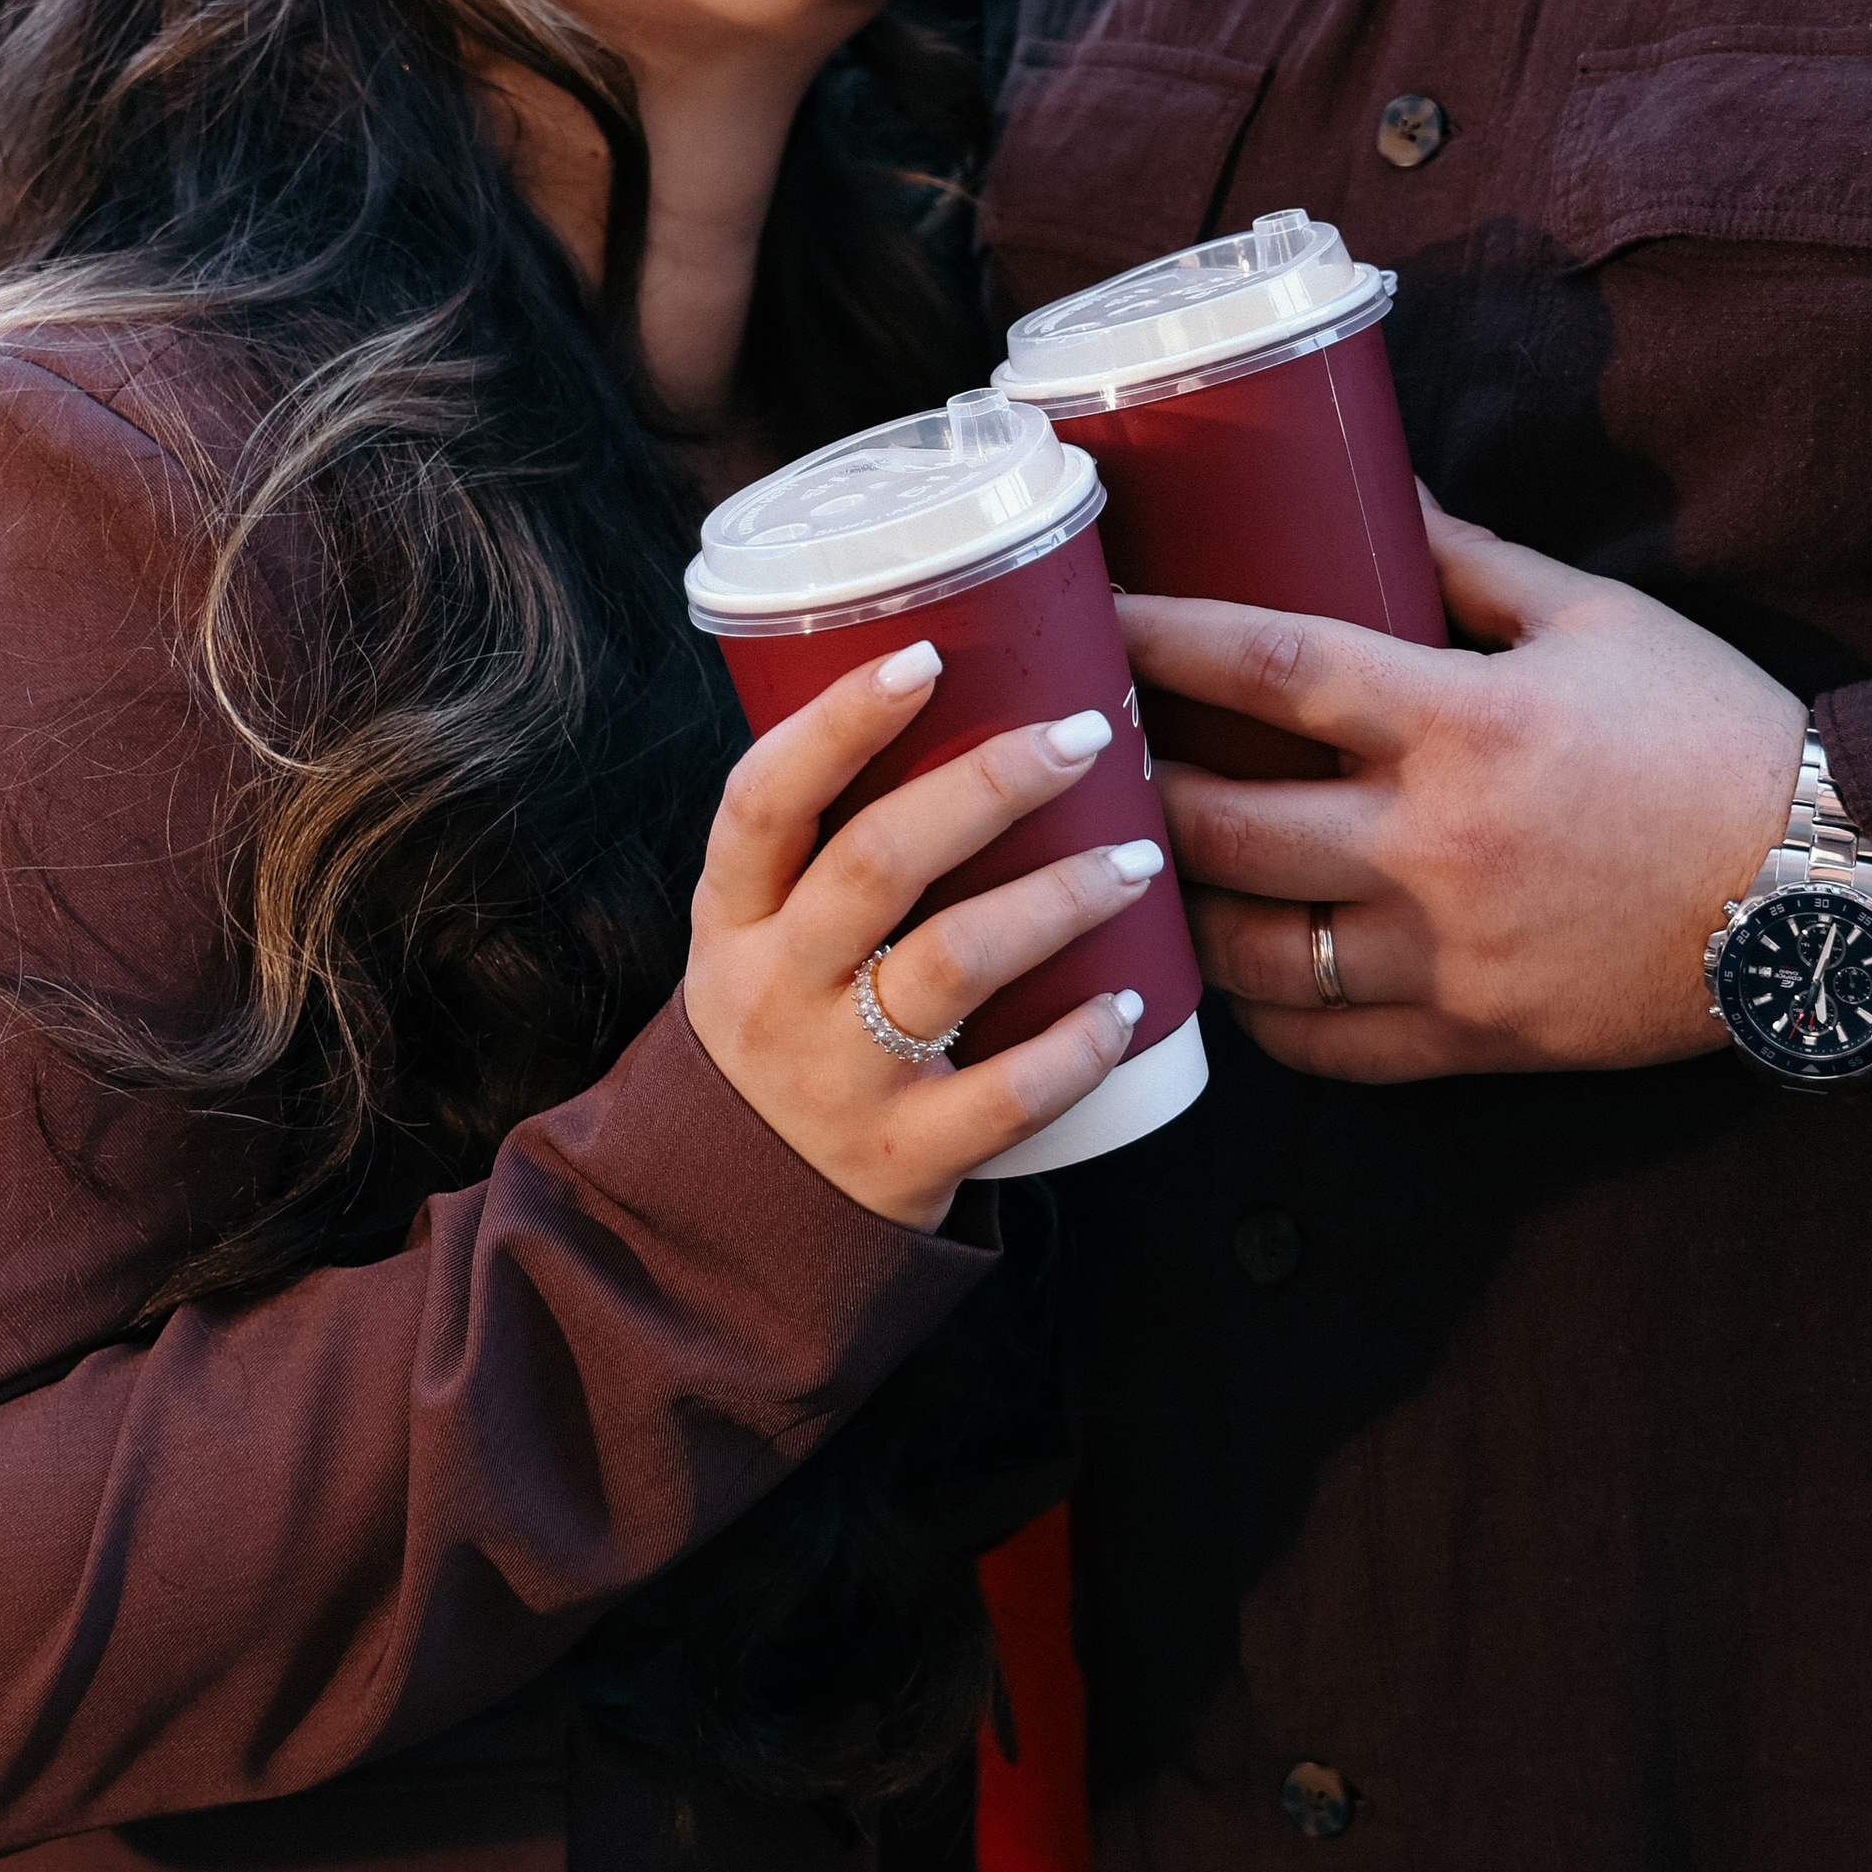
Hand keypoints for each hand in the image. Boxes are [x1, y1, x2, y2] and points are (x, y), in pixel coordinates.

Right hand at [683, 644, 1158, 1228]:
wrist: (737, 1215)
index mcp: (735, 914)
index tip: (926, 656)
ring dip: (1057, 899)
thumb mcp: (763, 933)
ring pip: (953, 963)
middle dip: (988, 786)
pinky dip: (1077, 1045)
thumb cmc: (786, 1023)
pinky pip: (1006, 1094)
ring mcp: (836, 1076)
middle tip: (1083, 738)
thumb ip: (828, 840)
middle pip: (878, 862)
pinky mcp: (903, 1157)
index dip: (840, 722)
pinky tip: (1130, 1003)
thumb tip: (966, 693)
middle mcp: (774, 988)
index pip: (764, 798)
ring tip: (1136, 858)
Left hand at [1123, 495, 1803, 1079]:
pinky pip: (1326, 1046)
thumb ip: (1470, 558)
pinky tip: (1235, 971)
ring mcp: (1451, 954)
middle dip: (1137, 786)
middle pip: (1224, 821)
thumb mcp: (1596, 616)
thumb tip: (1376, 487)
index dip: (1160, 637)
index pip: (1268, 667)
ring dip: (1179, 907)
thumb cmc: (1714, 735)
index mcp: (1464, 720)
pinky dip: (1261, 1014)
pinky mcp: (1476, 1038)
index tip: (1094, 616)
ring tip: (1142, 866)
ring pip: (1252, 950)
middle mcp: (1437, 844)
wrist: (1828, 892)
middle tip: (1092, 756)